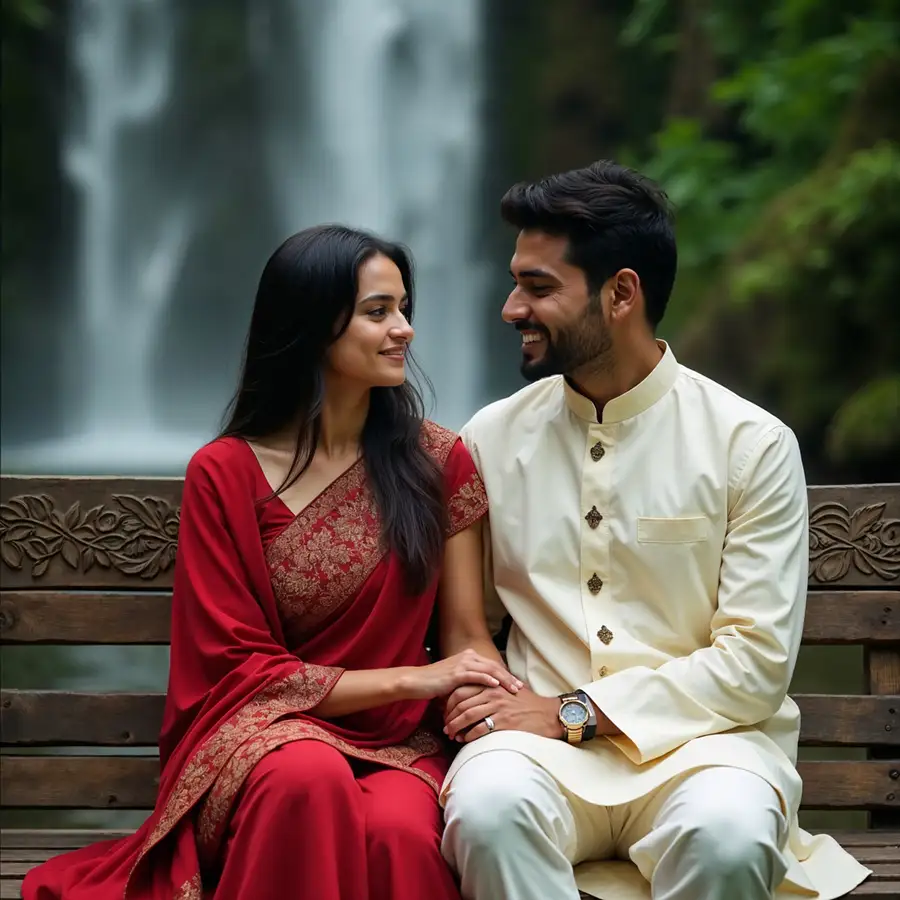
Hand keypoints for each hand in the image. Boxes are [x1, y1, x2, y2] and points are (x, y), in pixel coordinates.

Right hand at [405, 650, 523, 700]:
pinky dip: (488, 680)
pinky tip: (496, 686)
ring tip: (514, 688)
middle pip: (494, 666)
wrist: (417, 682)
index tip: (516, 684)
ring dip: (503, 680)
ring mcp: (462, 663)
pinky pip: (476, 675)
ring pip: (489, 670)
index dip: (506, 674)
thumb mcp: (456, 682)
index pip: (492, 665)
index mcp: (468, 657)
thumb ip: (470, 683)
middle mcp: (467, 657)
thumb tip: (484, 695)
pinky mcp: (456, 673)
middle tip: (521, 688)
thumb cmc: (435, 684)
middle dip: (509, 677)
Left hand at [444, 685, 562, 742]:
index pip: (461, 690)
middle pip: (461, 703)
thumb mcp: (507, 690)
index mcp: (491, 684)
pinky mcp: (504, 722)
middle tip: (445, 727)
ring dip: (456, 727)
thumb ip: (489, 690)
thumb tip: (470, 697)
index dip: (450, 703)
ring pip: (468, 716)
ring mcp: (498, 707)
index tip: (445, 713)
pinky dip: (469, 736)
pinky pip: (480, 729)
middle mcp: (493, 693)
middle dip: (449, 716)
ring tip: (451, 735)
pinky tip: (464, 740)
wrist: (548, 714)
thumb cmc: (527, 704)